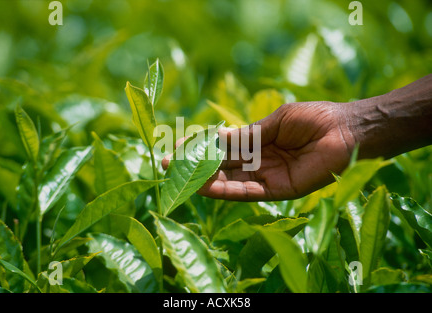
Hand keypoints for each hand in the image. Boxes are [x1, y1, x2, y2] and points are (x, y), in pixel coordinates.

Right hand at [163, 101, 355, 200]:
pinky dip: (229, 191)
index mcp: (257, 142)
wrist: (345, 131)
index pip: (222, 148)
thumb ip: (249, 135)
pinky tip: (208, 188)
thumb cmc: (314, 118)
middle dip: (195, 166)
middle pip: (221, 166)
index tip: (177, 147)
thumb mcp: (275, 122)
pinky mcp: (279, 190)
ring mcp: (267, 177)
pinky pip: (249, 192)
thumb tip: (218, 135)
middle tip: (168, 166)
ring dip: (206, 181)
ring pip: (231, 182)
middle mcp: (259, 161)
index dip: (200, 148)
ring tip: (182, 179)